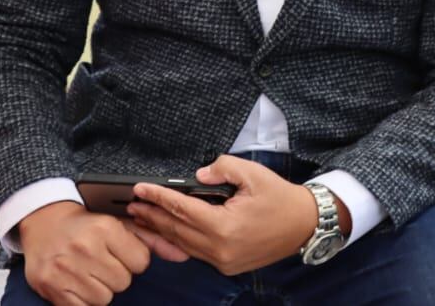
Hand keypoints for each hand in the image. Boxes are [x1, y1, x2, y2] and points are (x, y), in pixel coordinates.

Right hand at [16, 201, 151, 305]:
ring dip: (100, 289)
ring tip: (89, 273)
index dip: (134, 260)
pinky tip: (78, 284)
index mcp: (105, 228)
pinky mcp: (51, 286)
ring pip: (104, 298)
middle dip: (117, 275)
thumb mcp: (117, 223)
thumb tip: (179, 253)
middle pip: (123, 282)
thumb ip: (149, 239)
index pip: (141, 262)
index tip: (121, 254)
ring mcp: (66, 269)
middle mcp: (85, 247)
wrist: (44, 221)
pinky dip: (83, 300)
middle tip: (102, 263)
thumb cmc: (85, 225)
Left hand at [126, 155, 350, 274]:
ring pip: (182, 245)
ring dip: (160, 231)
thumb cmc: (279, 197)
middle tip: (131, 204)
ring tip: (140, 218)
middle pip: (176, 230)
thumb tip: (197, 176)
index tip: (139, 188)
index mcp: (225, 225)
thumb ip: (222, 168)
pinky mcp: (227, 266)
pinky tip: (164, 234)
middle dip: (151, 216)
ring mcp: (223, 261)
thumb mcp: (253, 173)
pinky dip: (177, 243)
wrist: (304, 225)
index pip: (182, 208)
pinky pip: (195, 253)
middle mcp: (220, 248)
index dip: (158, 197)